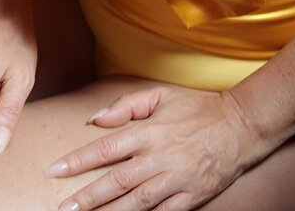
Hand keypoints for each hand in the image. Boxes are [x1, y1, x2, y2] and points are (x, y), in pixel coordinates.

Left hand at [44, 83, 263, 210]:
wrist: (240, 126)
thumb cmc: (197, 108)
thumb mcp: (161, 95)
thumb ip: (127, 105)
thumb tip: (95, 118)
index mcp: (149, 131)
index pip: (105, 149)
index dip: (77, 161)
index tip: (53, 171)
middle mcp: (159, 157)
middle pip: (116, 182)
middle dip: (86, 198)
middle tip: (63, 209)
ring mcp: (175, 180)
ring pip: (136, 204)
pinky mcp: (191, 198)